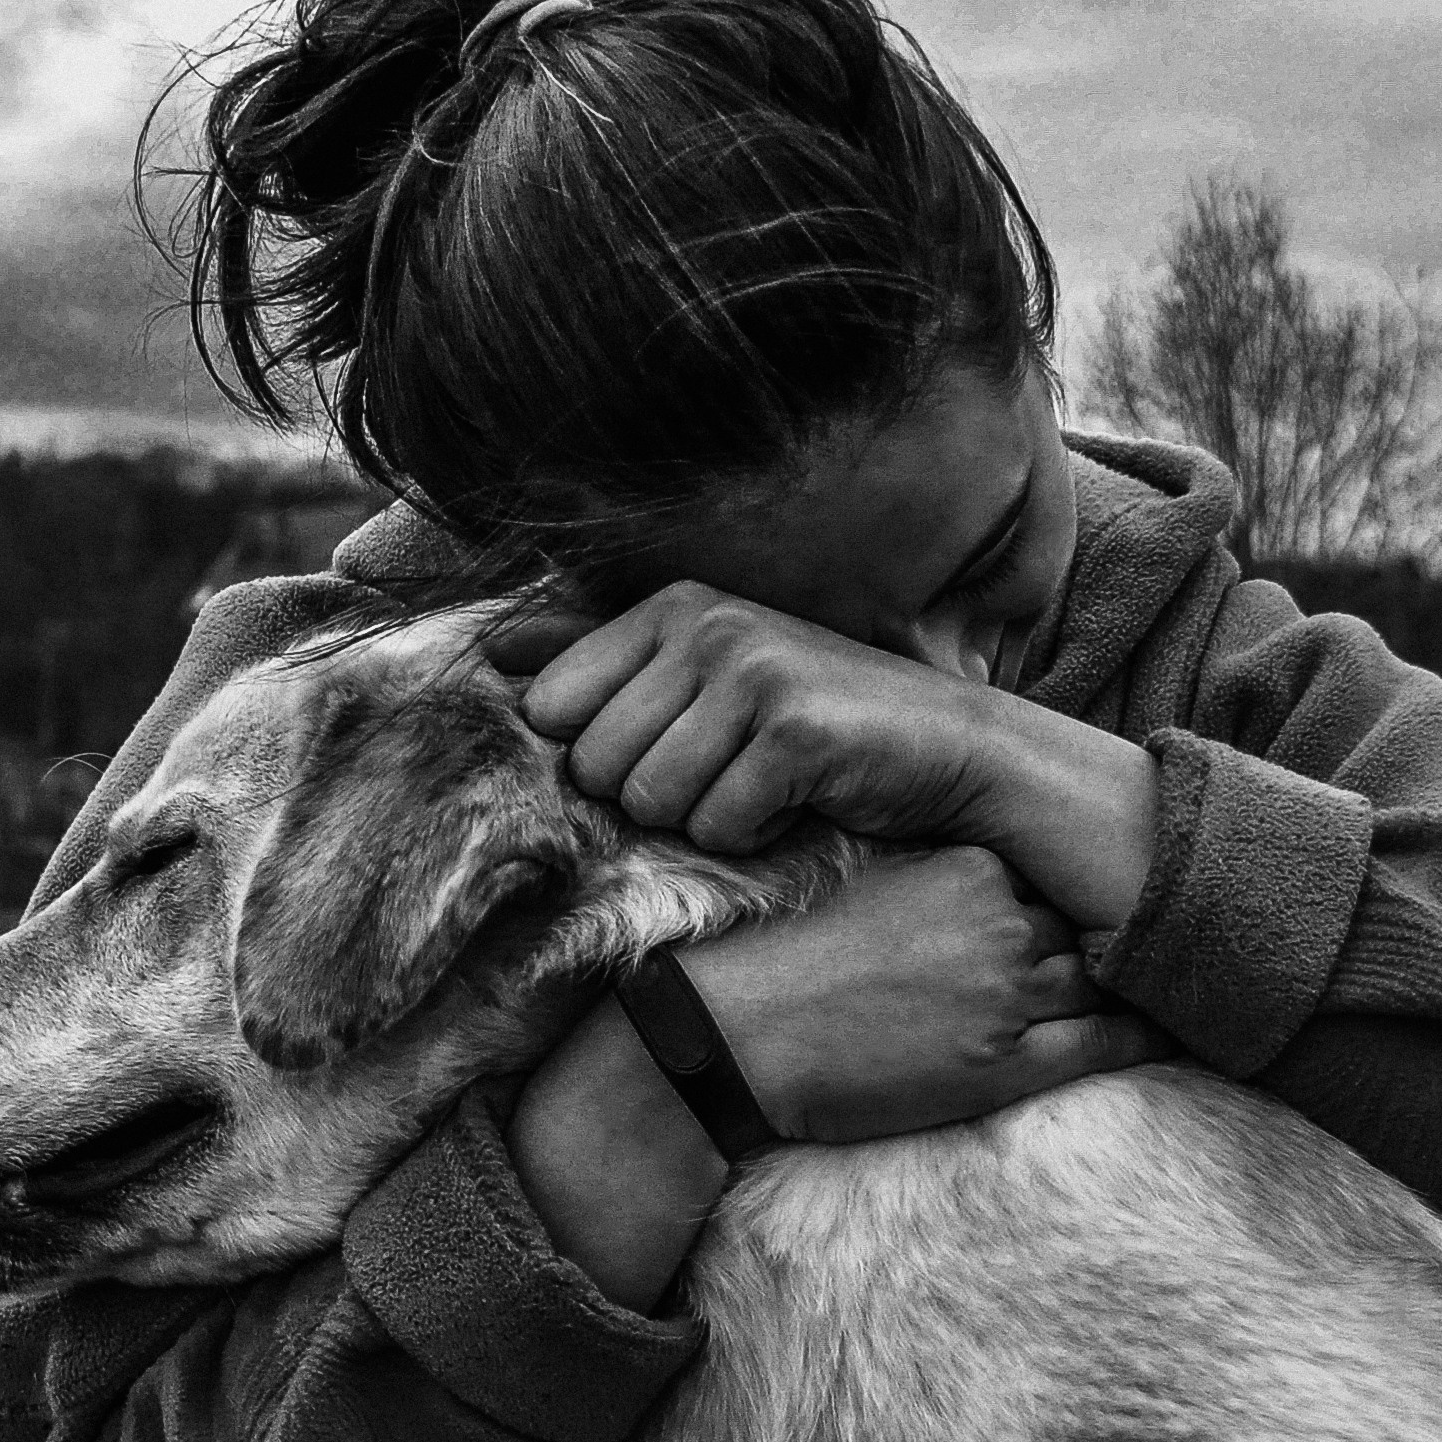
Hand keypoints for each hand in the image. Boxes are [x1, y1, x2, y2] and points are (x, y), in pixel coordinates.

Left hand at [495, 583, 1007, 853]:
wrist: (949, 748)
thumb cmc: (814, 722)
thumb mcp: (704, 676)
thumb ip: (599, 660)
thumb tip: (492, 651)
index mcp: (671, 603)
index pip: (551, 709)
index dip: (602, 755)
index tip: (674, 744)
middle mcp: (707, 623)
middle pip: (596, 765)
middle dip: (654, 795)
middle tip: (726, 771)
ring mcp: (753, 671)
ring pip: (650, 801)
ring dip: (705, 819)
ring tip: (759, 786)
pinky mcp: (795, 732)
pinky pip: (716, 826)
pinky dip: (753, 838)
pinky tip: (795, 804)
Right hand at [677, 846, 1177, 1142]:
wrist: (741, 1037)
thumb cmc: (796, 966)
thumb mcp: (878, 891)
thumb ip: (946, 882)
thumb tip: (995, 886)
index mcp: (968, 869)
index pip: (1053, 877)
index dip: (1080, 895)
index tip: (1111, 894)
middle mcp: (1000, 924)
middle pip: (1087, 926)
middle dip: (1117, 934)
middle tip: (1177, 934)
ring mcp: (1009, 995)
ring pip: (1104, 980)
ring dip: (1139, 983)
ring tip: (1193, 979)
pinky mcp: (1007, 1064)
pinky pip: (1104, 1045)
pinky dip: (1145, 1038)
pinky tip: (1175, 1032)